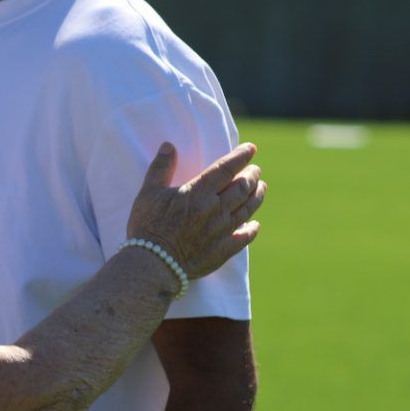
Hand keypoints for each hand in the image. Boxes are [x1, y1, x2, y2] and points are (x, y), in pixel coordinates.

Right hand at [126, 142, 265, 279]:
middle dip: (252, 175)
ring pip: (247, 209)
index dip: (240, 156)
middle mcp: (215, 210)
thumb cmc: (148, 226)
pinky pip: (243, 238)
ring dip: (257, 196)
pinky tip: (255, 225)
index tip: (251, 149)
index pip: (226, 169)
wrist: (152, 264)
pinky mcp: (222, 251)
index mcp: (199, 193)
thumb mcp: (149, 192)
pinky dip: (252, 230)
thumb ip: (161, 168)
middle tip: (256, 169)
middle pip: (242, 188)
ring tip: (261, 187)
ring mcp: (221, 231)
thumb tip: (169, 146)